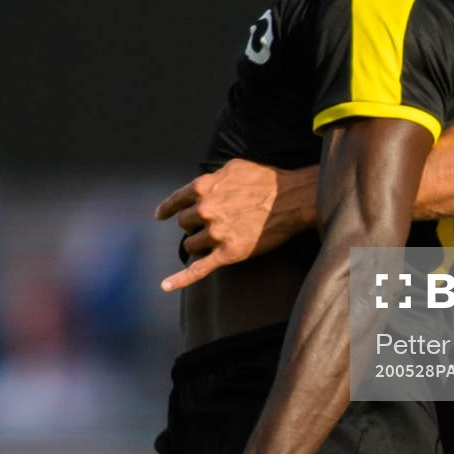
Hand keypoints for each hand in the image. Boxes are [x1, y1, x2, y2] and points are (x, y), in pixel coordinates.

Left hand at [155, 160, 315, 290]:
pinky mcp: (228, 253)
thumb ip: (212, 178)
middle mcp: (205, 210)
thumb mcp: (233, 167)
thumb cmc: (266, 180)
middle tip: (212, 224)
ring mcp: (216, 233)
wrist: (292, 199)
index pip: (176, 201)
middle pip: (184, 224)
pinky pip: (198, 270)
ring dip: (200, 244)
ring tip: (218, 239)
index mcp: (203, 187)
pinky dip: (180, 279)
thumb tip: (201, 187)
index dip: (167, 209)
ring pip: (191, 245)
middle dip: (194, 225)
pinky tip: (166, 286)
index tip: (161, 215)